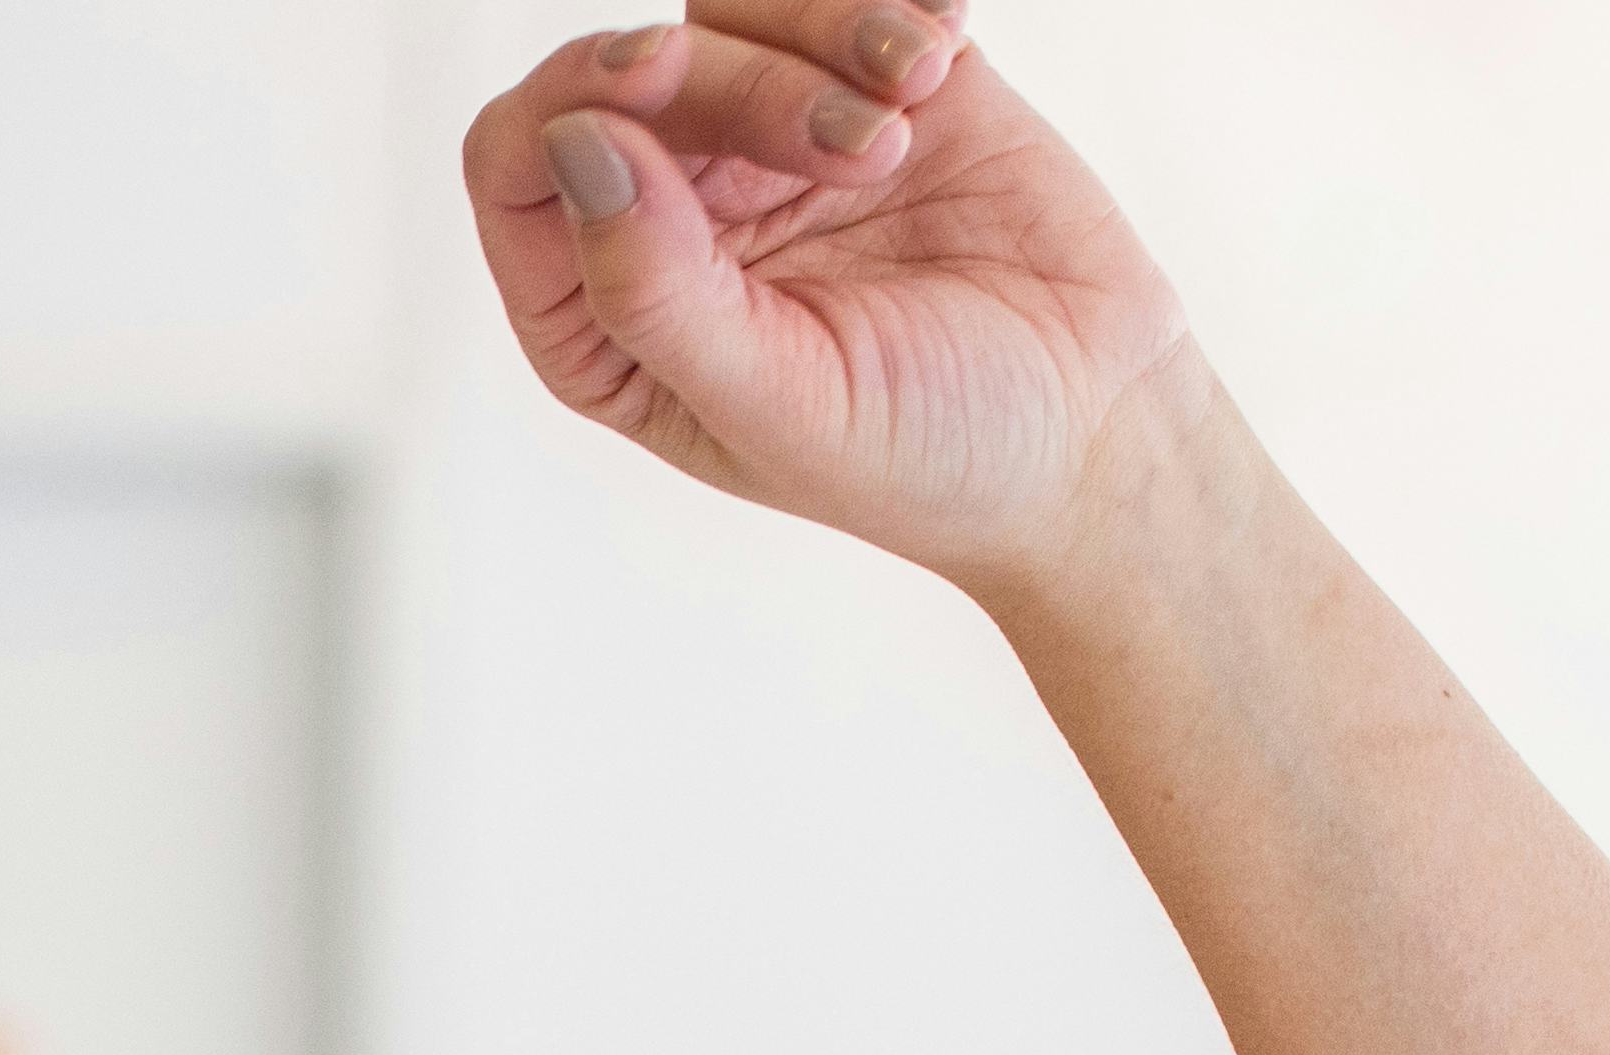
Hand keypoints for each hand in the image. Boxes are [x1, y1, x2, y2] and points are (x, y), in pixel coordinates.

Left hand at [462, 10, 1194, 588]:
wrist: (1092, 432)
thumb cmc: (927, 455)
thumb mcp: (778, 402)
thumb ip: (654, 292)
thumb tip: (574, 143)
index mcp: (607, 312)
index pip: (517, 160)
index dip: (574, 94)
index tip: (660, 72)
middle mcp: (672, 217)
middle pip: (637, 69)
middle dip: (741, 80)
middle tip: (864, 148)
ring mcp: (768, 146)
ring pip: (733, 12)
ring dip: (826, 37)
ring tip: (911, 117)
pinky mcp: (871, 89)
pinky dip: (886, 6)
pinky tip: (941, 62)